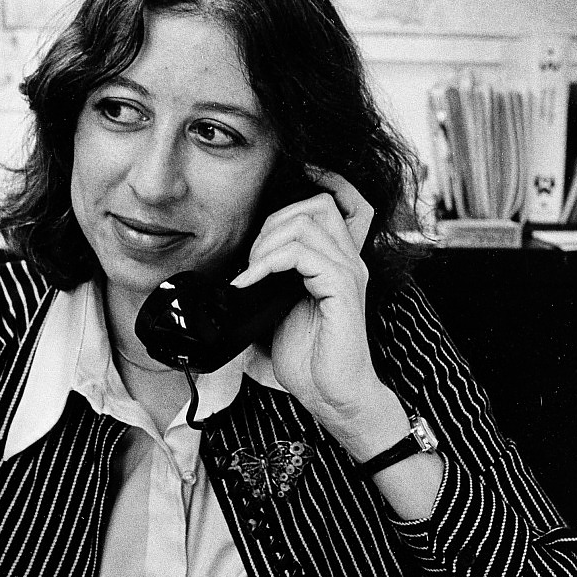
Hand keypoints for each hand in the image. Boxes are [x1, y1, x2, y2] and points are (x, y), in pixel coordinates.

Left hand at [231, 169, 397, 440]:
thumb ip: (264, 281)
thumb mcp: (276, 309)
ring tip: (251, 275)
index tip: (287, 180)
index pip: (340, 199)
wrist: (332, 396)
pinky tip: (252, 283)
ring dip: (266, 244)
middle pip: (316, 203)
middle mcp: (349, 259)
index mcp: (337, 259)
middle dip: (272, 222)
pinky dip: (269, 262)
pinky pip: (304, 253)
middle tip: (250, 262)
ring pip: (306, 222)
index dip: (319, 181)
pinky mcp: (343, 290)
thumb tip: (227, 269)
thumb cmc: (308, 358)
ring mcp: (349, 273)